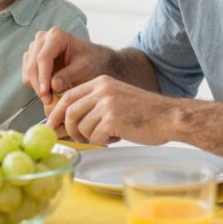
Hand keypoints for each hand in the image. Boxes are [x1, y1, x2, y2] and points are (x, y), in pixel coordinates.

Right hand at [22, 27, 106, 105]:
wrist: (91, 59)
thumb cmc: (90, 60)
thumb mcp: (85, 68)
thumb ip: (69, 75)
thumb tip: (53, 86)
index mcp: (56, 35)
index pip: (43, 57)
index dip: (43, 77)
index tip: (46, 94)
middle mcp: (42, 38)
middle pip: (32, 65)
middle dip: (39, 86)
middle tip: (49, 101)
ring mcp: (35, 47)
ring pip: (28, 71)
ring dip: (38, 86)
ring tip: (55, 95)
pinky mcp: (31, 57)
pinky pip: (28, 75)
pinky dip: (36, 85)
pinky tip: (51, 89)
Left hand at [46, 75, 175, 145]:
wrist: (169, 116)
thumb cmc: (144, 113)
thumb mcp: (115, 100)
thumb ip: (91, 106)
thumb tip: (63, 122)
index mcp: (101, 82)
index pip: (68, 96)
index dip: (57, 113)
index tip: (53, 125)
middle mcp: (102, 89)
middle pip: (69, 111)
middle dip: (68, 128)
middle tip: (74, 138)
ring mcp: (107, 103)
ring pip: (81, 126)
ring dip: (89, 136)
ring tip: (105, 135)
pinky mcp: (113, 119)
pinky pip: (94, 135)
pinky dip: (101, 141)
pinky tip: (116, 136)